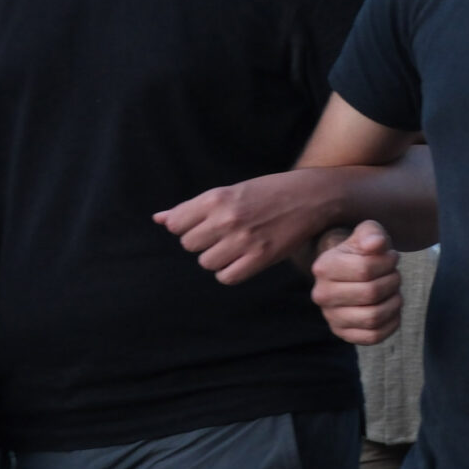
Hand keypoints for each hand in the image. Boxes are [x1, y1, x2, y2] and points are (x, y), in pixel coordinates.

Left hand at [156, 170, 336, 283]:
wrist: (311, 197)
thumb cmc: (267, 192)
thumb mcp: (228, 191)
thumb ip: (191, 207)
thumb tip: (158, 219)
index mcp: (216, 198)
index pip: (175, 225)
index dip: (186, 227)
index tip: (203, 224)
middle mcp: (227, 219)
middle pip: (189, 245)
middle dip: (202, 242)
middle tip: (223, 234)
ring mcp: (244, 240)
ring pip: (207, 262)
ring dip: (217, 258)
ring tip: (235, 246)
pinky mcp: (261, 257)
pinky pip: (227, 277)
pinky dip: (230, 272)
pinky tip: (242, 260)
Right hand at [311, 222, 399, 343]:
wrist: (349, 271)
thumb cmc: (362, 250)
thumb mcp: (367, 234)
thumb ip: (372, 233)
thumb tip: (376, 243)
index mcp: (324, 267)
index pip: (366, 269)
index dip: (388, 262)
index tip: (392, 257)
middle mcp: (322, 294)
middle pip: (371, 293)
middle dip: (392, 282)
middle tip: (394, 275)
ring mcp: (331, 317)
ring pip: (373, 317)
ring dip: (393, 303)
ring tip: (394, 291)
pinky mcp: (344, 334)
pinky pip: (374, 336)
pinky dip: (391, 323)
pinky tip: (391, 309)